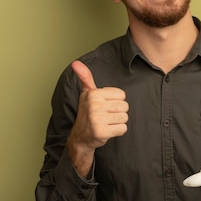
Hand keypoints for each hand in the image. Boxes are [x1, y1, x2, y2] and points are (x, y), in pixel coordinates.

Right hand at [67, 60, 128, 175]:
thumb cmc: (88, 113)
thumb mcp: (87, 94)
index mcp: (93, 93)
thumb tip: (76, 63)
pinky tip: (108, 130)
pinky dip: (117, 131)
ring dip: (118, 122)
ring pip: (124, 117)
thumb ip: (85, 77)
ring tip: (107, 123)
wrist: (80, 137)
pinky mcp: (101, 132)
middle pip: (125, 106)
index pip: (122, 95)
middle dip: (118, 112)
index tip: (105, 106)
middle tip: (106, 116)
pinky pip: (122, 129)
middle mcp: (94, 105)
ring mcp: (97, 119)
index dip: (116, 101)